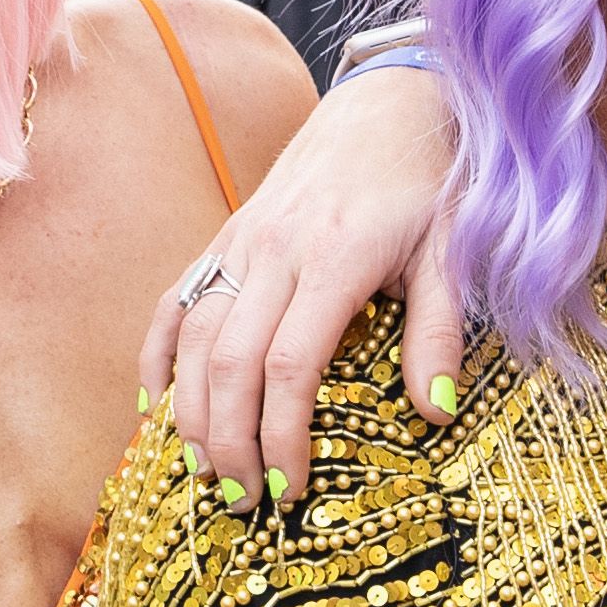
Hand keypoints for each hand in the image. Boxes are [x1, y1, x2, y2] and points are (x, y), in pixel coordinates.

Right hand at [143, 63, 462, 504]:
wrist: (391, 102)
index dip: (281, 435)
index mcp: (334, 257)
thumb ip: (438, 331)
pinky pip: (176, 300)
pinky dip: (159, 354)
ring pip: (195, 337)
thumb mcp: (452, 253)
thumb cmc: (431, 183)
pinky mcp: (227, 236)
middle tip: (243, 503)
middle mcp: (275, 250)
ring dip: (192, 412)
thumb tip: (436, 411)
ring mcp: (242, 241)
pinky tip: (154, 405)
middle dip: (229, 441)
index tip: (291, 489)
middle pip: (231, 362)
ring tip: (205, 473)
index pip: (289, 365)